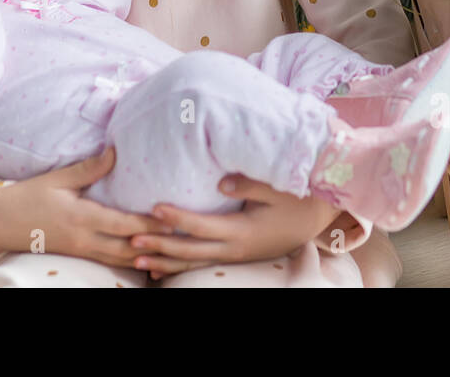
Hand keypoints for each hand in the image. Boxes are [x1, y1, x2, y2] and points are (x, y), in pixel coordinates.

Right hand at [0, 147, 176, 270]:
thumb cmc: (27, 196)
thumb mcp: (57, 179)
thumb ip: (88, 169)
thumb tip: (115, 152)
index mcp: (81, 218)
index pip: (123, 224)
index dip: (149, 224)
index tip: (172, 219)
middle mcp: (84, 239)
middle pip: (127, 247)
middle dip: (155, 244)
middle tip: (181, 237)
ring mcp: (81, 250)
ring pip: (119, 259)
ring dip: (144, 255)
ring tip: (168, 250)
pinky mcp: (77, 254)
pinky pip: (108, 261)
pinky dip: (128, 260)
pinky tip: (143, 257)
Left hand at [127, 177, 342, 279]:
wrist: (318, 219)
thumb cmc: (298, 199)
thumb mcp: (278, 189)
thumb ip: (249, 185)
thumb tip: (221, 182)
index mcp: (243, 231)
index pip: (202, 226)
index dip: (178, 219)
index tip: (154, 209)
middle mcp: (235, 248)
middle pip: (190, 251)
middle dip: (160, 247)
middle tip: (131, 242)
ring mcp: (235, 255)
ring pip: (193, 262)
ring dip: (164, 261)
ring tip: (136, 261)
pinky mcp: (235, 254)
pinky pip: (202, 263)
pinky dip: (179, 266)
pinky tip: (160, 268)